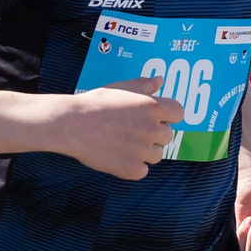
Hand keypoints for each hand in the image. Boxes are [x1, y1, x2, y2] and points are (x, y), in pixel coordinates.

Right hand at [50, 78, 183, 179]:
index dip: (167, 115)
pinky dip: (133, 167)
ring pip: (156, 155)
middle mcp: (152, 129)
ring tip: (123, 143)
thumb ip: (144, 86)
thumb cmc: (95, 104)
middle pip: (168, 135)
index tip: (154, 117)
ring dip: (144, 151)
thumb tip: (160, 80)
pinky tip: (118, 156)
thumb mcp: (121, 88)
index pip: (179, 113)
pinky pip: (143, 171)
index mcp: (153, 107)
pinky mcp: (131, 169)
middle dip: (154, 134)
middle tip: (131, 130)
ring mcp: (143, 151)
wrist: (71, 124)